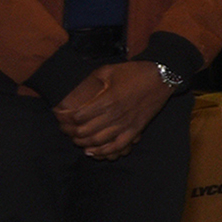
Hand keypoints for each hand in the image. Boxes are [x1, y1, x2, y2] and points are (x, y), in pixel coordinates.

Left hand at [54, 63, 171, 158]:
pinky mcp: (136, 129)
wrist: (163, 77)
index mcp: (107, 100)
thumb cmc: (135, 72)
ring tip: (76, 139)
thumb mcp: (108, 70)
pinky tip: (92, 151)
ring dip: (83, 143)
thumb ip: (90, 80)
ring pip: (98, 141)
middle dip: (70, 132)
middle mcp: (115, 115)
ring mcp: (126, 124)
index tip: (59, 115)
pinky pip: (118, 146)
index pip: (78, 116)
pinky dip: (103, 151)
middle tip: (64, 128)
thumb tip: (75, 90)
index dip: (64, 118)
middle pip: (85, 131)